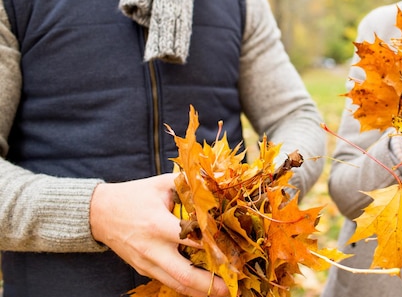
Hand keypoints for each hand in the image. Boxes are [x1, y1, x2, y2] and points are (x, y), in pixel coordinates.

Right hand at [90, 173, 228, 296]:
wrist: (100, 213)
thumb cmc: (134, 195)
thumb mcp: (161, 183)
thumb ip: (188, 184)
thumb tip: (216, 184)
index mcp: (158, 224)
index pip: (191, 239)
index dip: (213, 247)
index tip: (234, 252)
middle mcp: (152, 248)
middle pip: (183, 274)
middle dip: (209, 284)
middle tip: (231, 288)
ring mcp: (146, 262)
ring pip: (176, 284)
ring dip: (199, 291)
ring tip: (222, 292)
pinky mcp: (143, 269)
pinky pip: (167, 282)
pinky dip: (185, 287)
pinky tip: (202, 288)